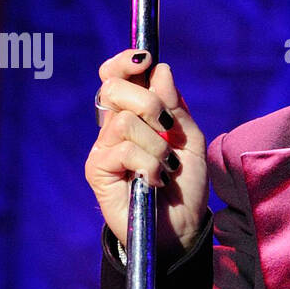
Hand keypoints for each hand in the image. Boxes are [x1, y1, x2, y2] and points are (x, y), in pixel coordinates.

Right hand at [85, 49, 208, 259]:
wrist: (181, 229)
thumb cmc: (186, 187)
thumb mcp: (191, 142)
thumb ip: (177, 108)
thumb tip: (161, 71)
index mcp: (136, 114)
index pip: (116, 76)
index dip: (126, 62)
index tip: (146, 59)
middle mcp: (114, 127)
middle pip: (114, 88)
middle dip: (148, 102)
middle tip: (167, 127)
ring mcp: (103, 148)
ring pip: (125, 121)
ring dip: (157, 145)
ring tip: (166, 167)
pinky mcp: (97, 170)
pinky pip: (124, 150)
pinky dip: (149, 164)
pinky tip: (154, 181)